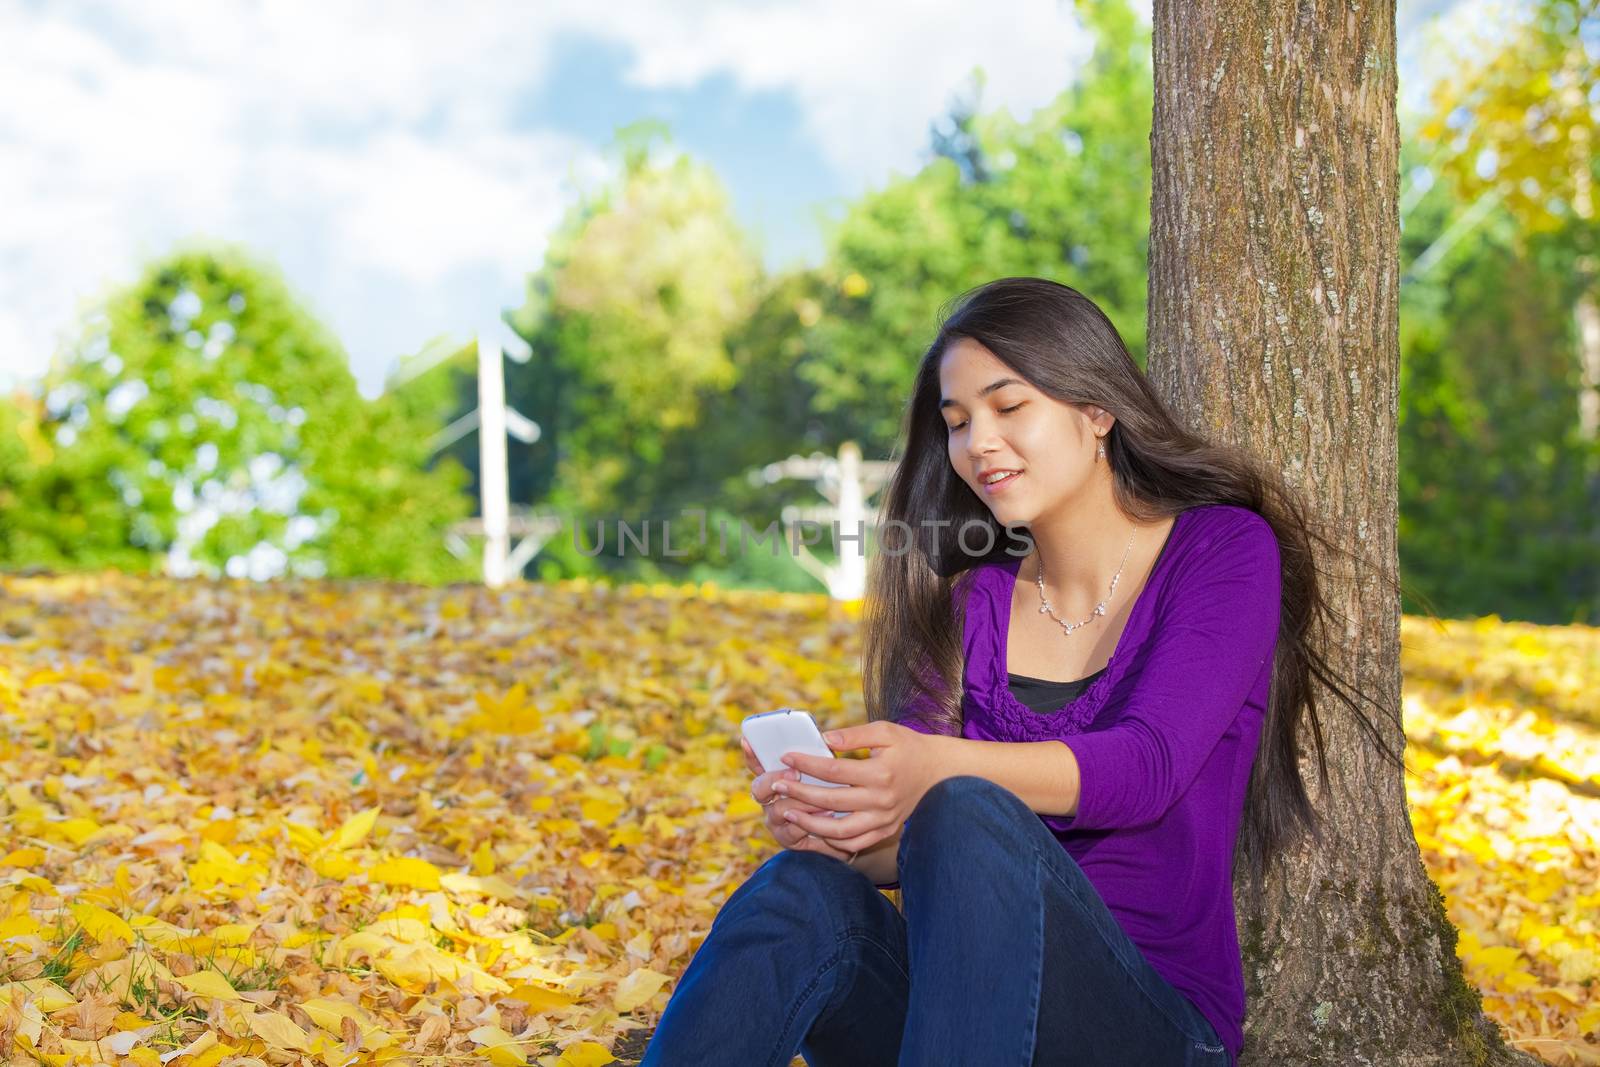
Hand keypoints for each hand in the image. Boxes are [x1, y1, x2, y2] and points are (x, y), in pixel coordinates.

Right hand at [741, 737, 856, 860]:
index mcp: (775, 777)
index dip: (750, 753)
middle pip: (759, 787)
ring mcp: (776, 821)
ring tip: (821, 796)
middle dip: (775, 778)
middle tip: (794, 773)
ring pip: (779, 810)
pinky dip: (809, 823)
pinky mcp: (788, 839)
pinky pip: (792, 832)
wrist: (852, 827)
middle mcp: (769, 799)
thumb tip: (826, 740)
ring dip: (800, 802)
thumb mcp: (827, 770)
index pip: (756, 763)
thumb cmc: (836, 790)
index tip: (749, 740)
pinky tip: (827, 815)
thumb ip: (819, 757)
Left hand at [767, 721, 938, 854]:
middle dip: (799, 793)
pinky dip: (832, 840)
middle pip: (831, 801)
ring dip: (810, 824)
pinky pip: (854, 843)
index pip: (834, 770)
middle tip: (777, 785)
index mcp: (880, 773)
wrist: (938, 773)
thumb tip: (824, 739)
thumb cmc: (908, 747)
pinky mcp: (885, 831)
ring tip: (788, 812)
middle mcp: (881, 800)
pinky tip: (814, 829)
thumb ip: (854, 735)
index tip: (786, 757)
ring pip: (840, 831)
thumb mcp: (885, 731)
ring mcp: (884, 820)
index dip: (807, 764)